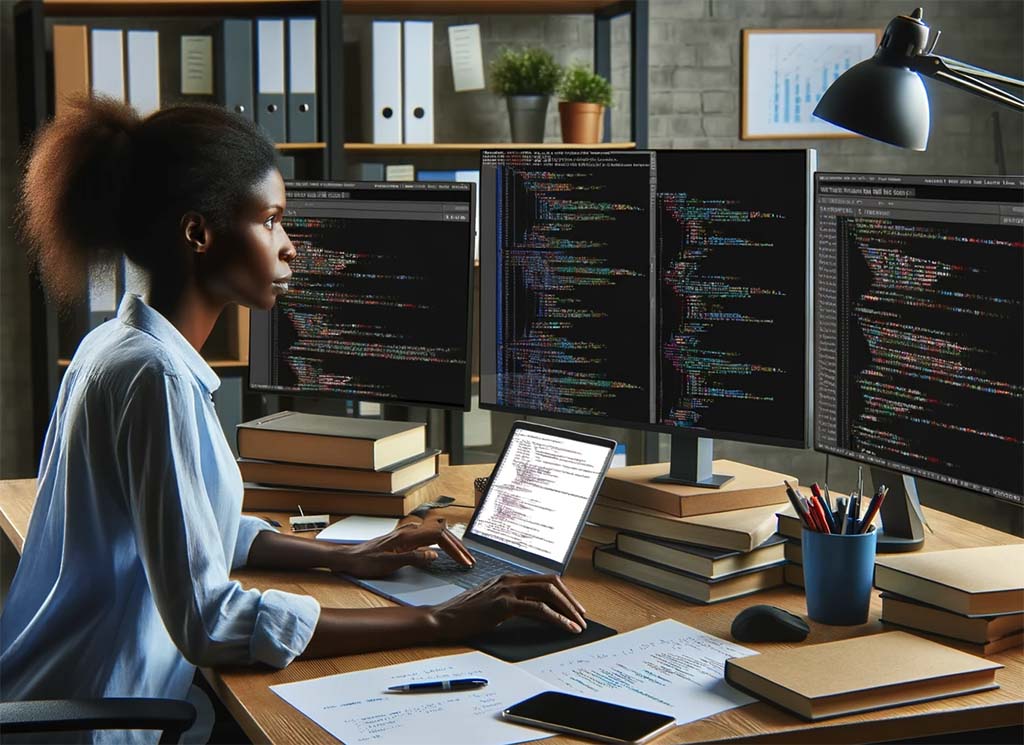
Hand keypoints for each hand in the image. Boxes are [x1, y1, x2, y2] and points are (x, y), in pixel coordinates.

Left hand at [329, 516, 473, 578]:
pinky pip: (428, 537)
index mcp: (408, 535)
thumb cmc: (367, 562)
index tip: (464, 561)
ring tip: (461, 557)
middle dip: (457, 547)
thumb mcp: (391, 563)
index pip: (439, 536)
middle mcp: (409, 531)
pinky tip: (444, 552)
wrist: (350, 558)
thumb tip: (435, 554)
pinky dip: (440, 545)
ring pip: (436, 534)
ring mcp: (407, 533)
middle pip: (441, 533)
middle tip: (469, 561)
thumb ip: (414, 558)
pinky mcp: (405, 538)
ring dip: (450, 545)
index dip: (454, 549)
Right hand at [428, 574, 586, 641]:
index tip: (574, 608)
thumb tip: (537, 613)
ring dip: (568, 609)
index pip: (545, 580)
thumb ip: (512, 603)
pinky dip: (556, 618)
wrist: (442, 619)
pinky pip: (538, 609)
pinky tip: (565, 627)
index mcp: (509, 578)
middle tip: (581, 617)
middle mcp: (510, 579)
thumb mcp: (493, 605)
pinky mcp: (504, 604)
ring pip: (549, 592)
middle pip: (551, 583)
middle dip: (571, 600)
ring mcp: (507, 589)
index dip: (564, 593)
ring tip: (578, 625)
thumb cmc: (465, 614)